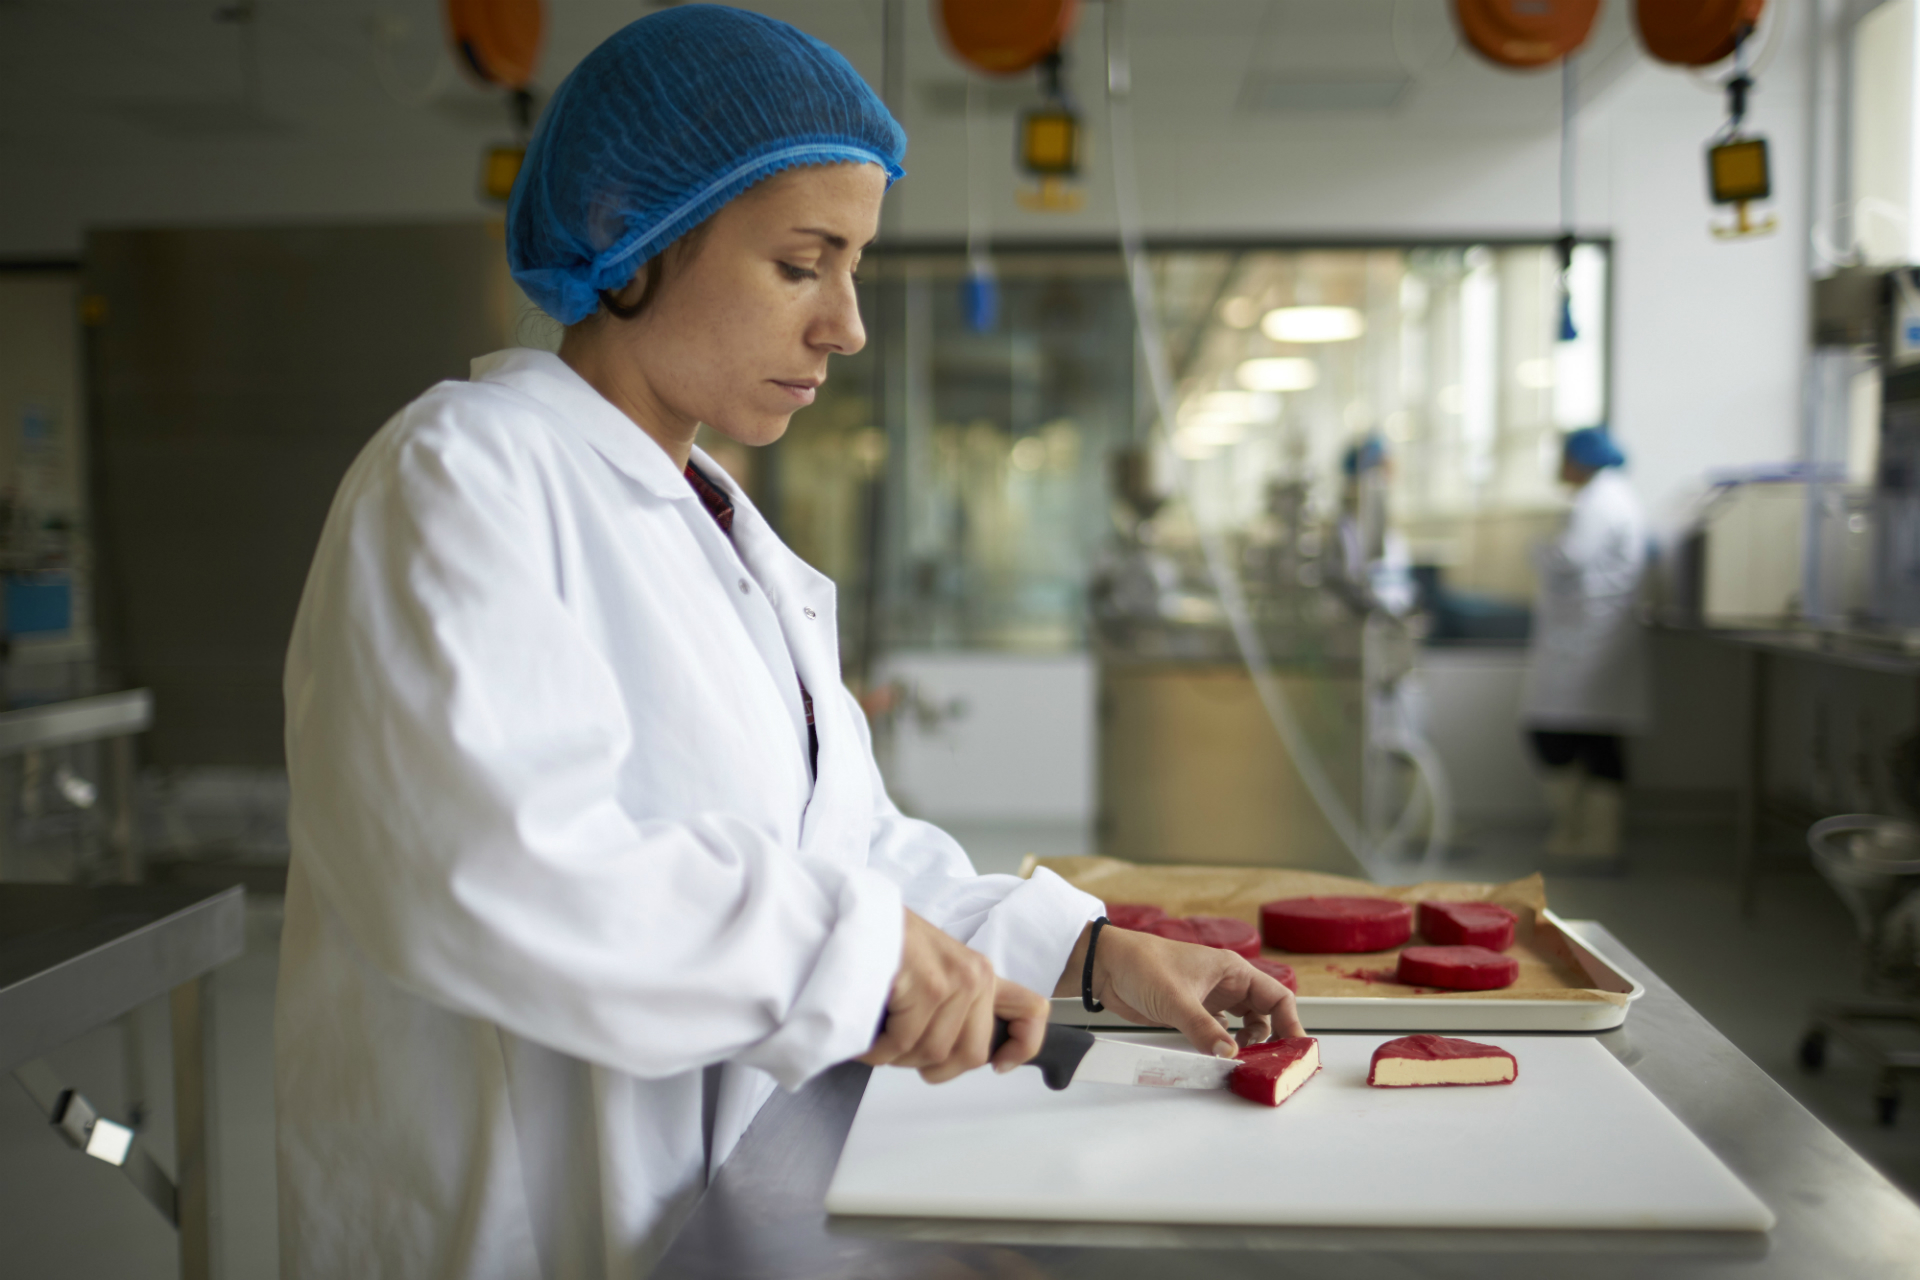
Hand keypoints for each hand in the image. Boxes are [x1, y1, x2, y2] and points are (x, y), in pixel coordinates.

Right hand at [860, 909, 1049, 1082]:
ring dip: (896, 1056)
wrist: (856, 913)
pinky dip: (877, 1050)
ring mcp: (955, 979)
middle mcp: (976, 975)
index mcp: (980, 974)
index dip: (1022, 1046)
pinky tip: (867, 1033)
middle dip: (932, 1066)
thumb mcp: (933, 971)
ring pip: (932, 1053)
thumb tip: (947, 1056)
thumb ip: (953, 1007)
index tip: (1000, 1066)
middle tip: (905, 1051)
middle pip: (972, 1055)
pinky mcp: (928, 984)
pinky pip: (902, 1044)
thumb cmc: (885, 944)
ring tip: (878, 1033)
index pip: (1032, 1011)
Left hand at [1056, 923, 1303, 1057]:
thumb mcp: (1176, 999)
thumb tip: (1228, 1054)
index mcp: (1232, 970)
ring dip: (1248, 1044)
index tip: (1296, 1049)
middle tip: (1273, 1064)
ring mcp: (1211, 999)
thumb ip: (1203, 1029)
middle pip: (1266, 1014)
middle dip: (1273, 1039)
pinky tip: (1222, 1058)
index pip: (1278, 996)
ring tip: (1246, 1063)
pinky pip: (1220, 1033)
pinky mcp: (1193, 1013)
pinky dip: (1226, 1046)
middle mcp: (1226, 984)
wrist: (1107, 966)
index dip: (1292, 1023)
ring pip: (1245, 1025)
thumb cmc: (1142, 964)